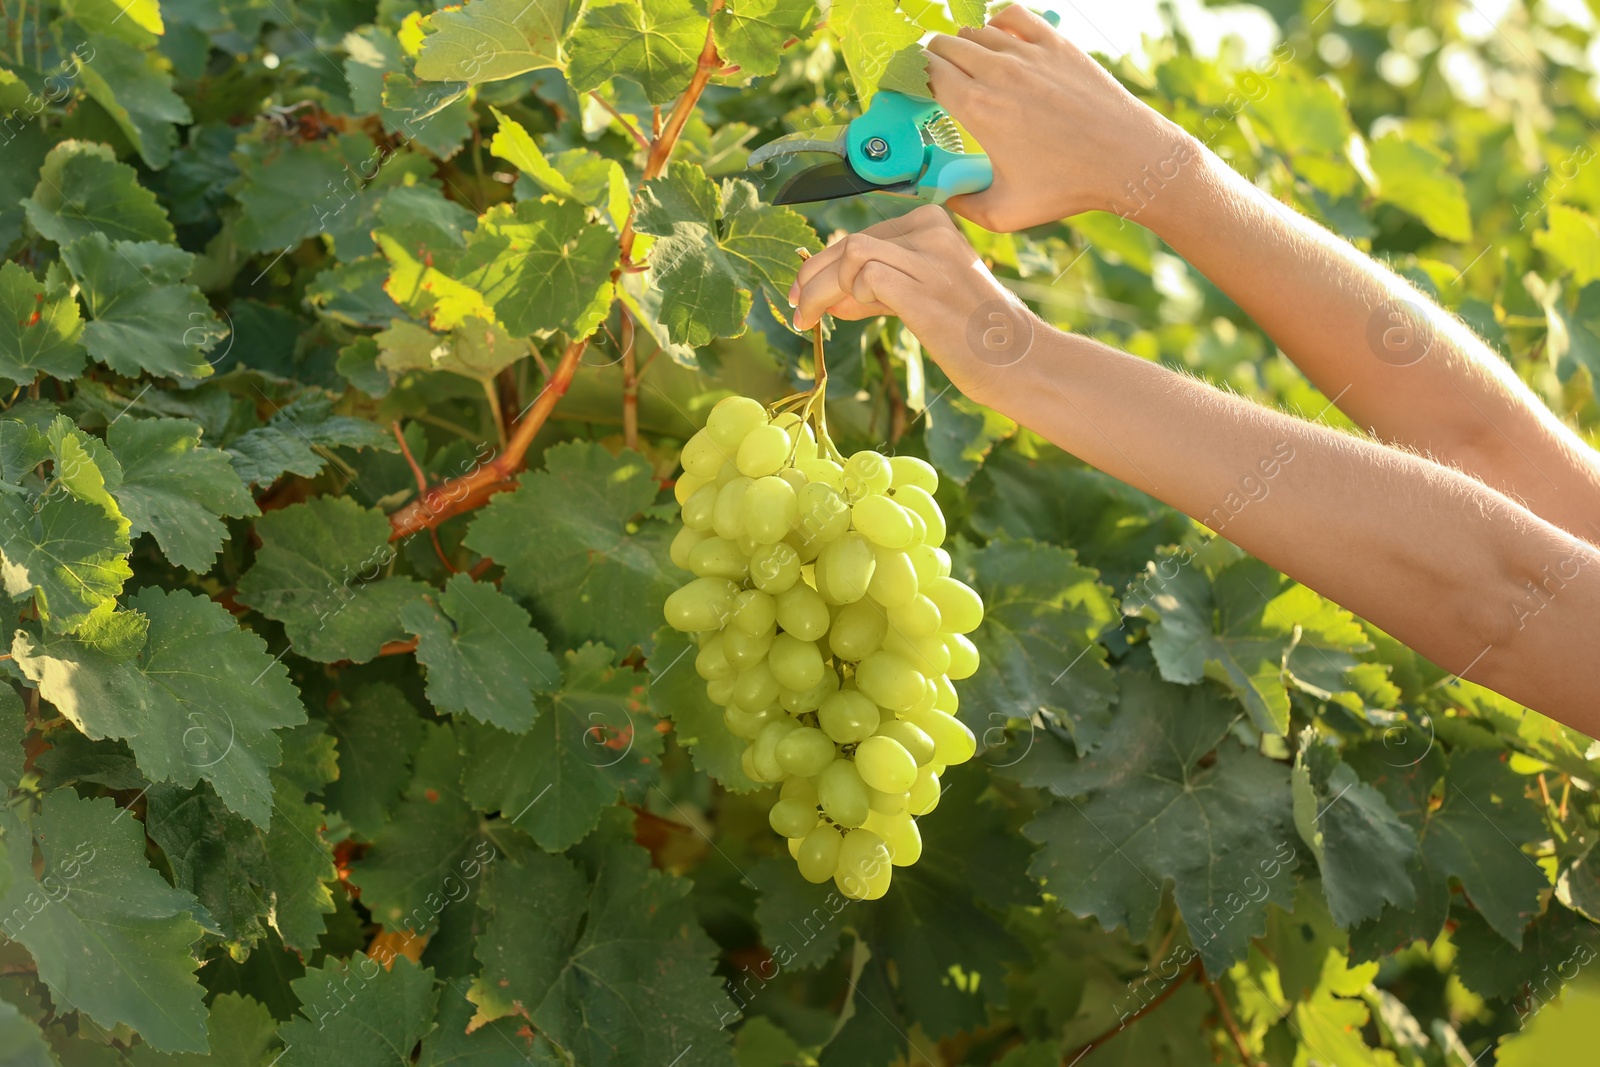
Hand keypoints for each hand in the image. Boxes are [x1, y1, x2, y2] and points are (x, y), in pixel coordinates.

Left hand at [788, 206, 1042, 407]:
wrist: (1019, 361)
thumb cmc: (974, 335)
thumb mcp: (924, 296)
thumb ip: (881, 288)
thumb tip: (830, 296)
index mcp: (932, 225)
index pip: (861, 236)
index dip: (823, 264)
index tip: (803, 293)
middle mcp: (932, 233)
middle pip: (849, 242)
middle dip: (811, 277)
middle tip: (795, 310)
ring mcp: (930, 259)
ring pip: (850, 255)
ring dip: (820, 289)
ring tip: (811, 320)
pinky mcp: (925, 290)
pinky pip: (865, 277)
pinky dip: (848, 298)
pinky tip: (846, 317)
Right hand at [925, 5, 1192, 231]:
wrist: (1127, 159)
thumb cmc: (1067, 188)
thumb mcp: (1004, 213)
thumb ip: (961, 203)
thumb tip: (938, 192)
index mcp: (978, 109)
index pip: (927, 73)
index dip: (913, 80)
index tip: (913, 92)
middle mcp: (998, 73)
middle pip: (944, 47)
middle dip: (931, 62)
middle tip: (934, 81)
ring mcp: (1029, 54)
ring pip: (975, 31)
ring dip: (962, 46)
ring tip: (965, 67)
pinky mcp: (1056, 44)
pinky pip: (1012, 16)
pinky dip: (997, 24)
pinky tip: (999, 44)